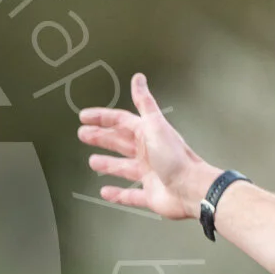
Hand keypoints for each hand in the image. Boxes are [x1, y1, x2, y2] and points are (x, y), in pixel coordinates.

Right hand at [78, 73, 219, 219]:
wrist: (191, 188)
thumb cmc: (174, 157)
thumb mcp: (156, 125)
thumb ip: (145, 103)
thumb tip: (138, 78)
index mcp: (148, 135)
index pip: (121, 122)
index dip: (102, 118)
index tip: (84, 117)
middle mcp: (148, 153)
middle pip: (120, 142)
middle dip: (101, 138)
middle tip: (83, 135)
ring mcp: (148, 174)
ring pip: (123, 167)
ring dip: (107, 164)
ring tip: (92, 161)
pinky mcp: (149, 195)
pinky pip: (129, 194)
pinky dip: (117, 193)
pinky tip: (105, 192)